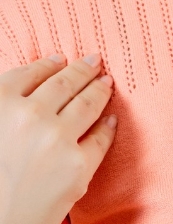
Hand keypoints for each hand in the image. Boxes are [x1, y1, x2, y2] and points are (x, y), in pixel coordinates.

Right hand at [0, 54, 116, 223]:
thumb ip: (6, 106)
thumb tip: (40, 71)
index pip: (32, 73)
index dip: (49, 64)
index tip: (61, 58)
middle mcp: (28, 116)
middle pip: (65, 82)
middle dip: (82, 69)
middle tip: (95, 61)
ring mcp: (56, 139)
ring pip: (87, 102)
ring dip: (99, 88)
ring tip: (107, 82)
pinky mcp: (78, 165)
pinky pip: (100, 137)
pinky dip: (107, 125)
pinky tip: (111, 119)